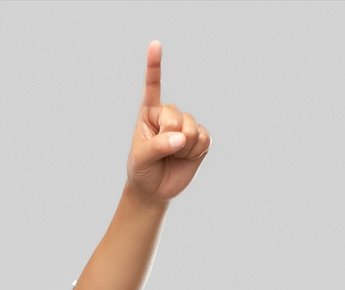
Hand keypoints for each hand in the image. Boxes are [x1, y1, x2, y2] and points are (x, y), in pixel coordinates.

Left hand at [126, 40, 210, 204]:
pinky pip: (203, 139)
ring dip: (183, 149)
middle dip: (170, 139)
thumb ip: (157, 146)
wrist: (154, 189)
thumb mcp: (141, 158)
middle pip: (177, 117)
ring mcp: (186, 124)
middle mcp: (169, 114)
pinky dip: (195, 152)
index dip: (155, 65)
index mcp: (149, 112)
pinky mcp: (200, 137)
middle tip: (162, 152)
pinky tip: (186, 157)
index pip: (153, 86)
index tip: (155, 44)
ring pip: (191, 129)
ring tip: (173, 156)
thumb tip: (181, 138)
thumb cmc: (142, 169)